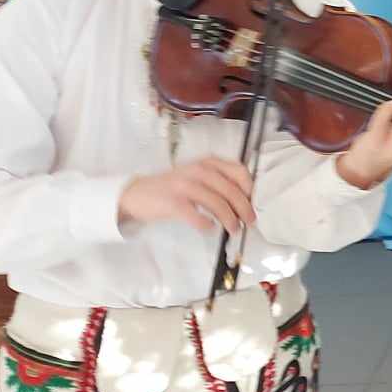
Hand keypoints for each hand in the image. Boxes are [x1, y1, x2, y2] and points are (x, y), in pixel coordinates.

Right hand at [119, 158, 254, 234]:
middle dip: (244, 208)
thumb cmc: (173, 188)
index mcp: (208, 162)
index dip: (250, 188)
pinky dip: (206, 224)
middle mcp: (198, 170)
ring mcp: (185, 185)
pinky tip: (209, 228)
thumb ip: (219, 181)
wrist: (137, 194)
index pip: (238, 171)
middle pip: (230, 190)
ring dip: (229, 219)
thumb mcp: (198, 176)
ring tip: (234, 229)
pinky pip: (196, 215)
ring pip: (217, 203)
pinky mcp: (173, 202)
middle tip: (250, 222)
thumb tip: (246, 200)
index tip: (253, 203)